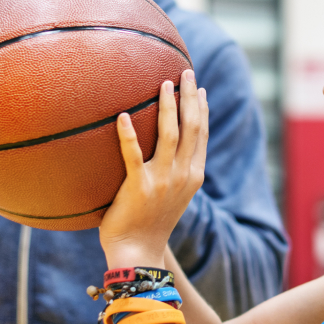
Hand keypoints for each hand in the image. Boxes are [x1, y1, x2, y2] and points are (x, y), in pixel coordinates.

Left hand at [99, 69, 208, 269]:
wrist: (139, 251)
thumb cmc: (152, 222)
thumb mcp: (174, 195)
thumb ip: (175, 171)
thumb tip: (166, 148)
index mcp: (193, 175)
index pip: (201, 135)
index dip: (201, 110)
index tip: (199, 89)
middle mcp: (183, 175)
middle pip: (192, 128)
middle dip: (190, 97)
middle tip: (186, 72)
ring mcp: (162, 180)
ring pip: (171, 134)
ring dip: (169, 106)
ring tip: (163, 83)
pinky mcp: (139, 187)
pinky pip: (132, 155)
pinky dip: (128, 134)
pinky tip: (121, 116)